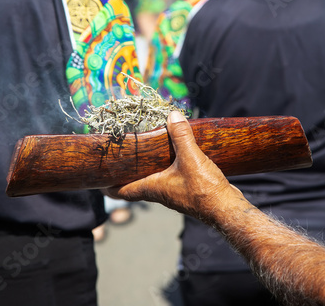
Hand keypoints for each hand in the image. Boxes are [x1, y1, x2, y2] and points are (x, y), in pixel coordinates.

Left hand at [104, 111, 241, 219]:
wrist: (226, 209)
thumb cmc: (204, 189)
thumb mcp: (190, 158)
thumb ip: (181, 136)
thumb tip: (172, 115)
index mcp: (153, 188)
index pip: (122, 191)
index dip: (108, 187)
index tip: (97, 183)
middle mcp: (160, 193)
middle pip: (136, 185)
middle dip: (127, 175)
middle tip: (121, 161)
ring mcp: (174, 194)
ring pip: (154, 182)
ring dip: (148, 171)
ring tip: (145, 156)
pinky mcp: (188, 192)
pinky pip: (171, 179)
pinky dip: (167, 170)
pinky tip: (175, 159)